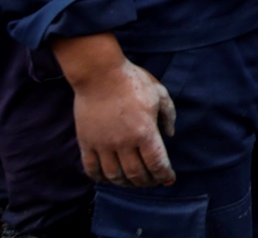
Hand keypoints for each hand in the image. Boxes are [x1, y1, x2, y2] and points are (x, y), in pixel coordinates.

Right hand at [53, 34, 175, 187]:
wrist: (100, 74)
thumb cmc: (133, 81)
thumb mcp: (159, 93)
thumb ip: (169, 115)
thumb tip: (170, 134)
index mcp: (145, 132)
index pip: (156, 163)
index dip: (164, 175)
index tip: (169, 179)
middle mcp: (124, 143)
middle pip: (136, 174)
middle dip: (148, 182)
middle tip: (154, 181)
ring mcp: (103, 144)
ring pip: (114, 176)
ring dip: (126, 183)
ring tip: (133, 182)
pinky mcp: (86, 142)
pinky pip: (92, 168)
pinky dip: (100, 178)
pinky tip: (108, 178)